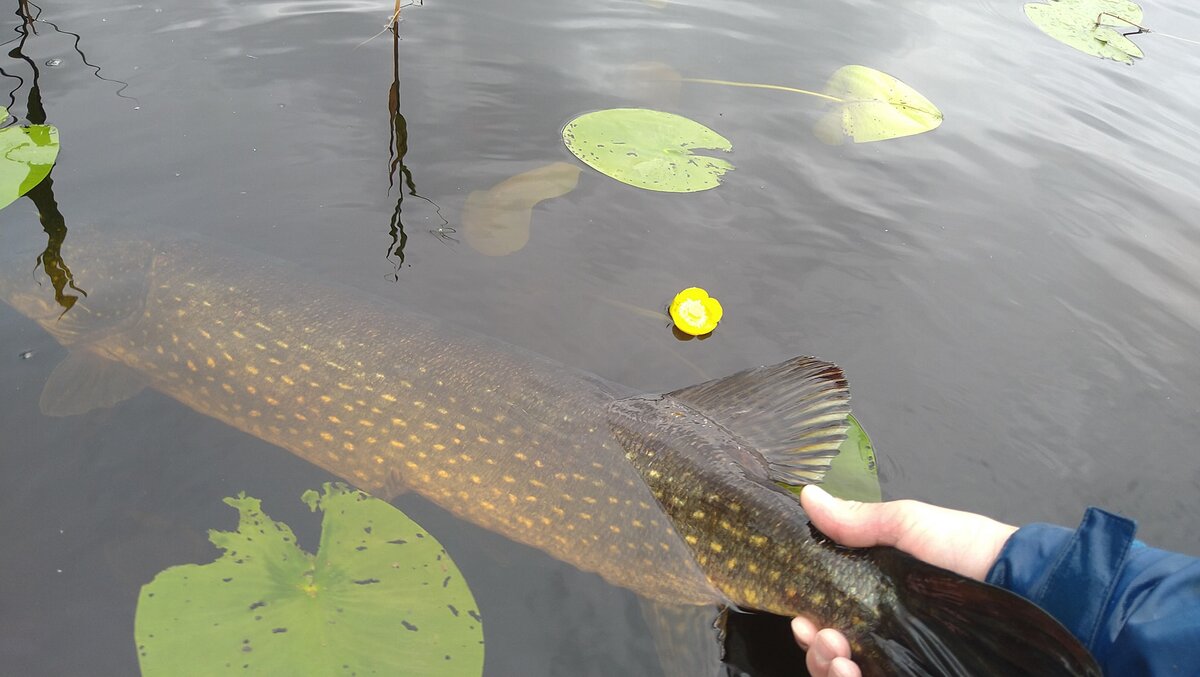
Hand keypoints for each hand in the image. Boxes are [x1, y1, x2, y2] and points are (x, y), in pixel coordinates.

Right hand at [790, 485, 1017, 676]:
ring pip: (844, 674)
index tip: (801, 616)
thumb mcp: (909, 525)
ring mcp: (899, 658)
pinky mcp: (914, 674)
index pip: (827, 617)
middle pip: (830, 652)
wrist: (1022, 586)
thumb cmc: (965, 550)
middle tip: (820, 636)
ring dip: (825, 668)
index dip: (808, 621)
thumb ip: (858, 520)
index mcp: (873, 595)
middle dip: (814, 648)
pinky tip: (852, 674)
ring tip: (838, 657)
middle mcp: (883, 631)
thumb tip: (808, 497)